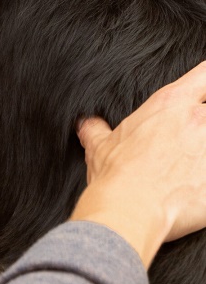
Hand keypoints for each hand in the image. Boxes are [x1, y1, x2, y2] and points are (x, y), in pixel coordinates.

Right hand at [71, 60, 205, 265]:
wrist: (131, 209)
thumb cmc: (119, 175)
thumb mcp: (99, 144)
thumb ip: (97, 129)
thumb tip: (89, 126)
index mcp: (170, 103)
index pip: (204, 74)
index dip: (204, 82)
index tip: (202, 92)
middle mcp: (199, 121)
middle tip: (195, 136)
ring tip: (195, 163)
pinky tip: (200, 185)